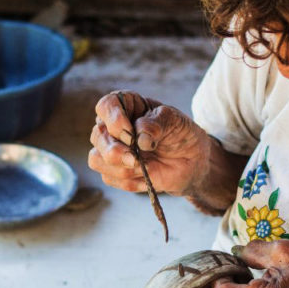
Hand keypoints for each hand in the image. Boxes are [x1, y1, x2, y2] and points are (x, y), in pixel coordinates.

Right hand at [88, 91, 210, 195]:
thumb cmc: (180, 134)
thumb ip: (155, 124)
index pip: (106, 106)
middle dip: (115, 151)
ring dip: (121, 168)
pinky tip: (146, 177)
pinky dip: (130, 181)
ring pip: (97, 159)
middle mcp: (112, 127)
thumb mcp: (174, 121)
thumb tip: (139, 138)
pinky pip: (109, 178)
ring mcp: (111, 149)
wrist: (191, 161)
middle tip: (136, 159)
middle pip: (97, 136)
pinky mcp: (114, 171)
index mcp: (126, 106)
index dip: (113, 120)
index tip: (130, 132)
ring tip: (145, 168)